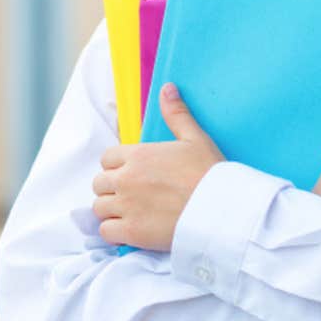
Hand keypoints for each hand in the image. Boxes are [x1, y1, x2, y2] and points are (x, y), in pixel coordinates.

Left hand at [92, 83, 224, 250]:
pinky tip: (131, 228)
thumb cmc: (210, 173)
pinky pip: (106, 232)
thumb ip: (176, 114)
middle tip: (132, 194)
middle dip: (112, 188)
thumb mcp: (195, 138)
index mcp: (138, 155)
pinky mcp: (131, 233)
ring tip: (131, 212)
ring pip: (99, 208)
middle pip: (99, 183)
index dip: (117, 166)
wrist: (221, 210)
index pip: (107, 158)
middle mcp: (126, 179)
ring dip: (112, 210)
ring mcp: (127, 207)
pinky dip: (114, 231)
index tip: (132, 173)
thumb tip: (167, 88)